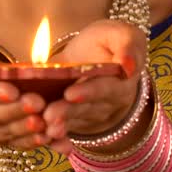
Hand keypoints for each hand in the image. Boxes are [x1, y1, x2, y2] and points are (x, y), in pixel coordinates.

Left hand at [41, 19, 147, 153]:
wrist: (96, 54)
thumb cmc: (109, 41)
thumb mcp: (121, 33)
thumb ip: (127, 44)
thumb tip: (128, 65)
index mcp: (121, 81)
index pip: (106, 88)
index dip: (89, 92)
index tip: (71, 93)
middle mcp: (107, 103)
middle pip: (86, 108)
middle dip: (67, 112)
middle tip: (49, 115)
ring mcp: (90, 114)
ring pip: (74, 120)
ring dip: (58, 125)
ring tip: (43, 126)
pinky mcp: (73, 119)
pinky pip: (65, 130)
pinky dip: (54, 137)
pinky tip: (42, 138)